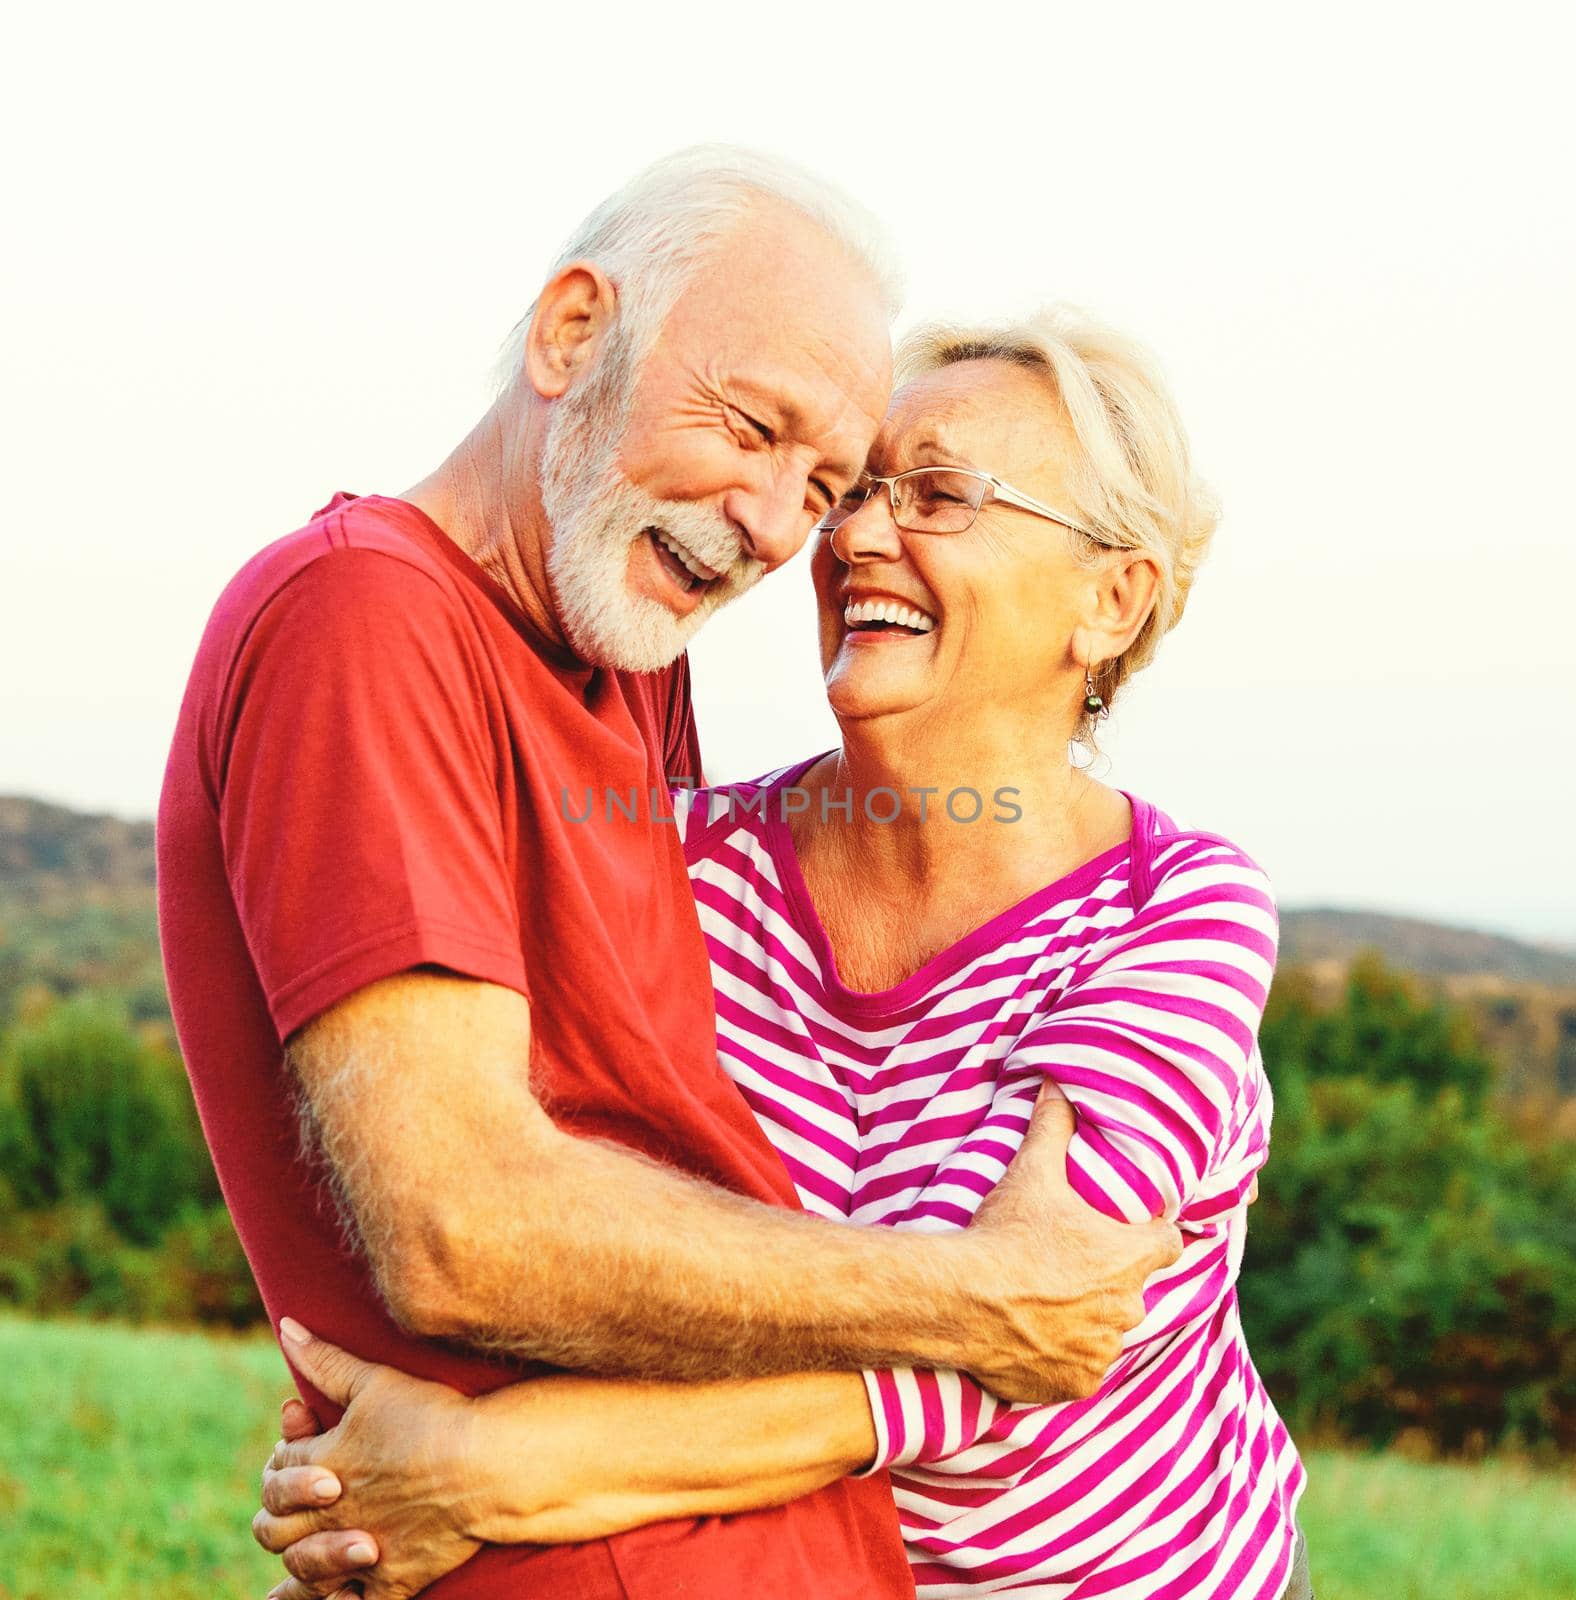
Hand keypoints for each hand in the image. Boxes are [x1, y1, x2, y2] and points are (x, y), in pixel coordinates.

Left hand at [253, 1320, 483, 1599]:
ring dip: (295, 1566)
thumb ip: (324, 1361)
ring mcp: (360, 1551)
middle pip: (275, 1528)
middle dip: (276, 1515)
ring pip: (303, 1570)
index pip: (280, 1467)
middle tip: (291, 1507)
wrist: (485, 1464)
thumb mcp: (373, 1381)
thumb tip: (285, 1326)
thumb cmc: (431, 1416)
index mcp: (322, 1464)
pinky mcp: (393, 1578)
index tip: (301, 1443)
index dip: (285, 1455)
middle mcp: (331, 1514)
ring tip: (282, 1578)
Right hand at [959, 1089, 1183, 1403]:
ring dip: (1085, 1320)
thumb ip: (1053, 1125)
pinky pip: (1079, 1370)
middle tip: (1067, 1264)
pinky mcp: (1074, 1384)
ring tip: (1043, 1300)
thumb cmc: (1005, 1233)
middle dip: (1108, 1280)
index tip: (1130, 1232)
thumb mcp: (1032, 1171)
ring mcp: (1102, 1351)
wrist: (962, 1299)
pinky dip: (1062, 1357)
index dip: (1152, 1235)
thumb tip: (1056, 1082)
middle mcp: (1127, 1308)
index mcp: (1129, 1257)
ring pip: (1105, 1333)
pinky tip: (1032, 1336)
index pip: (1169, 1243)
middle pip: (1132, 1290)